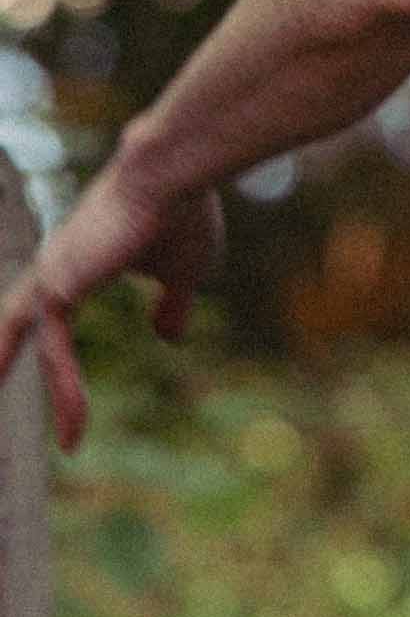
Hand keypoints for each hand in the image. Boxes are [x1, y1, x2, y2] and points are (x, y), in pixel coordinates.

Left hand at [0, 148, 224, 455]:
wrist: (175, 176)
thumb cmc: (183, 215)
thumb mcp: (185, 273)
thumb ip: (172, 304)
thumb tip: (167, 338)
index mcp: (80, 259)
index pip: (47, 309)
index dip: (42, 342)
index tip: (61, 379)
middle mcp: (58, 266)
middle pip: (16, 320)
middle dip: (2, 353)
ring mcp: (54, 276)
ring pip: (35, 345)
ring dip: (42, 389)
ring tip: (65, 440)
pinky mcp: (59, 290)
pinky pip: (54, 354)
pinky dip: (65, 394)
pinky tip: (75, 431)